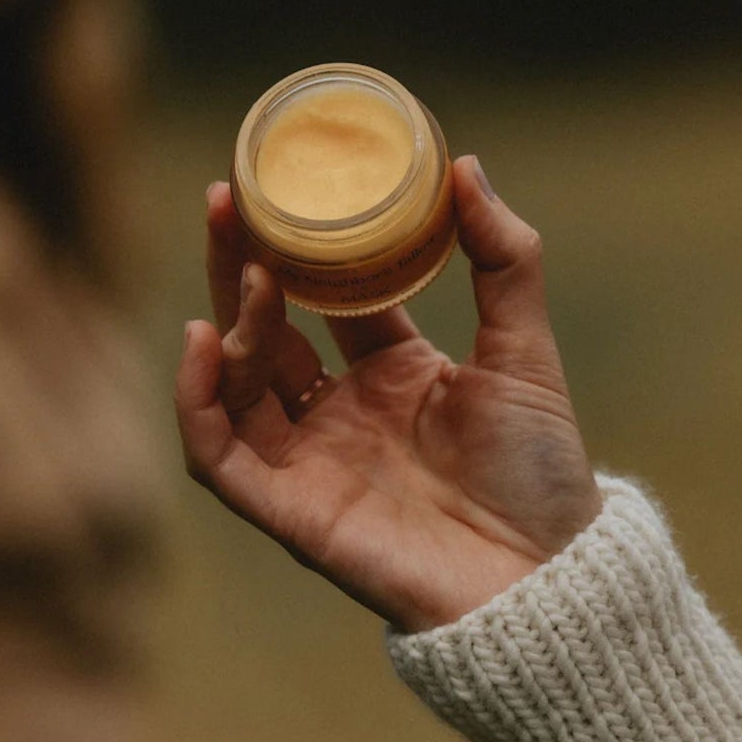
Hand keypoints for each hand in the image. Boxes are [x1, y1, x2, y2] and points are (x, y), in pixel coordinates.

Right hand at [175, 156, 602, 632]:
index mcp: (394, 373)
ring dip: (233, 322)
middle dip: (242, 266)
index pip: (324, 298)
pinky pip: (218, 455)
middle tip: (227, 199)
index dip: (298, 245)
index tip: (275, 184)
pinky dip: (196, 400)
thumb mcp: (524, 350)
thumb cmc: (541, 472)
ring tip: (251, 271)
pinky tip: (204, 339)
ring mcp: (312, 462)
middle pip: (268, 330)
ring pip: (237, 383)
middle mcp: (343, 414)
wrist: (545, 575)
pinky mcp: (290, 512)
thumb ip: (504, 260)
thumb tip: (465, 166)